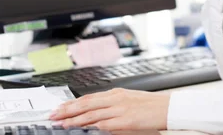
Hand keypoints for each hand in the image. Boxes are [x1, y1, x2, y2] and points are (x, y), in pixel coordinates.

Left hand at [49, 88, 170, 129]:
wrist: (168, 107)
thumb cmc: (151, 105)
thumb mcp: (129, 100)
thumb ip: (113, 104)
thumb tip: (98, 112)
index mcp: (115, 93)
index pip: (88, 98)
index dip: (72, 103)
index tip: (59, 108)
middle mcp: (115, 99)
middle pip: (86, 104)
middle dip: (68, 110)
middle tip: (53, 115)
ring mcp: (120, 109)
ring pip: (92, 114)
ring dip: (75, 119)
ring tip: (62, 124)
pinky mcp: (127, 119)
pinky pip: (106, 123)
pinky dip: (93, 126)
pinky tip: (84, 129)